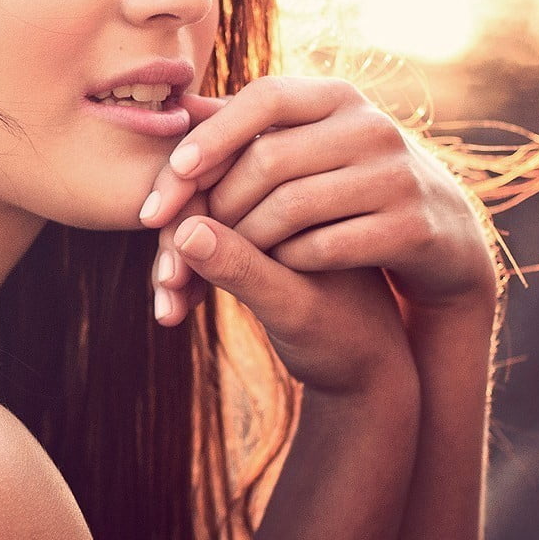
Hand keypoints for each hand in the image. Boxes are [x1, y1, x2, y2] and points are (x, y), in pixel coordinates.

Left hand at [142, 77, 499, 320]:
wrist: (436, 235)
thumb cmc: (344, 184)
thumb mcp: (304, 143)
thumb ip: (241, 126)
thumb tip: (174, 105)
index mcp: (337, 97)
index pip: (265, 96)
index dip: (214, 133)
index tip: (176, 172)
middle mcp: (372, 127)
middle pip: (269, 159)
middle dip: (218, 201)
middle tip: (182, 232)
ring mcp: (396, 176)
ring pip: (292, 207)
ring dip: (246, 236)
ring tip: (224, 251)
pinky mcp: (411, 227)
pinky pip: (325, 246)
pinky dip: (288, 259)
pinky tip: (274, 265)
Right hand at [154, 194, 415, 396]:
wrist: (369, 369)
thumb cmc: (344, 340)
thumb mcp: (293, 309)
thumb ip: (244, 269)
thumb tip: (185, 230)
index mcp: (315, 187)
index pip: (229, 170)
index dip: (185, 212)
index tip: (171, 270)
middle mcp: (293, 188)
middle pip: (206, 189)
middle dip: (176, 239)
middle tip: (169, 287)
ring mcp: (272, 212)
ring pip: (199, 216)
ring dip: (175, 259)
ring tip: (170, 308)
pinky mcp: (258, 237)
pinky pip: (204, 241)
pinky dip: (186, 272)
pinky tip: (175, 309)